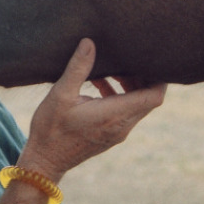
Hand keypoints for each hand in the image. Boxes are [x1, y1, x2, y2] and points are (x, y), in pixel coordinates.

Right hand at [17, 38, 165, 182]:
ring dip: (130, 87)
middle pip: (148, 99)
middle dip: (143, 78)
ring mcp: (118, 133)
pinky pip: (126, 113)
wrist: (45, 161)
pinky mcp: (111, 136)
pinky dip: (120, 97)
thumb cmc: (51, 128)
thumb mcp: (61, 94)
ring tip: (112, 70)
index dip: (159, 78)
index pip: (153, 97)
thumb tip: (89, 42)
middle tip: (127, 59)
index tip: (149, 60)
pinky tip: (100, 85)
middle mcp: (122, 126)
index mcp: (114, 115)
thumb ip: (78, 68)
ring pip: (137, 106)